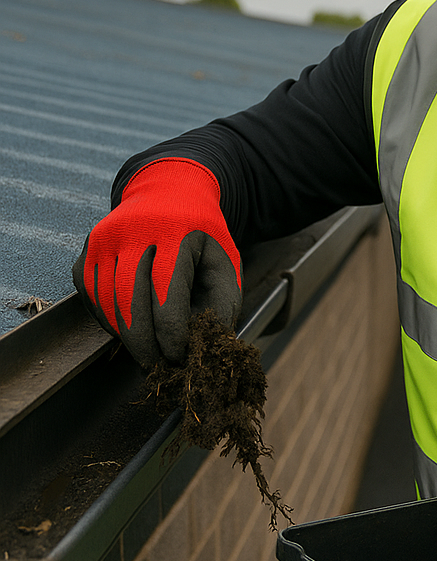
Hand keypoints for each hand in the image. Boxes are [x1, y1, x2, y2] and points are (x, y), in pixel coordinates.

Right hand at [73, 158, 241, 366]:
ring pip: (107, 305)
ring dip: (126, 337)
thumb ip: (223, 303)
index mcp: (174, 232)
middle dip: (145, 345)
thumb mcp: (226, 261)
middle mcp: (131, 232)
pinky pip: (92, 299)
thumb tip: (207, 347)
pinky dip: (109, 321)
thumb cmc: (202, 235)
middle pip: (130, 302)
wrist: (170, 192)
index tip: (180, 356)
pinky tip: (130, 328)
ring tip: (148, 353)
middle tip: (160, 367)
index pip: (166, 295)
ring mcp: (102, 241)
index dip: (172, 334)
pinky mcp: (86, 253)